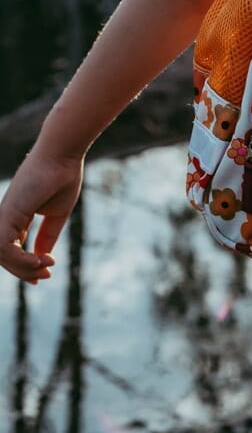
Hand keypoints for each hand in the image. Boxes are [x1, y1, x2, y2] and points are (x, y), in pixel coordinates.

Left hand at [0, 144, 84, 283]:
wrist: (64, 156)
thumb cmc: (63, 177)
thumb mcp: (57, 214)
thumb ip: (48, 235)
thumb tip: (42, 256)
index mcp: (16, 217)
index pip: (10, 249)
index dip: (24, 266)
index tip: (46, 273)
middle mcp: (5, 217)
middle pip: (3, 256)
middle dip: (23, 272)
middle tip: (46, 276)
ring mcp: (4, 215)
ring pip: (1, 255)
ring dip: (24, 268)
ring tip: (47, 267)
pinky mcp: (7, 213)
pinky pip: (4, 246)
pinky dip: (22, 259)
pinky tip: (43, 259)